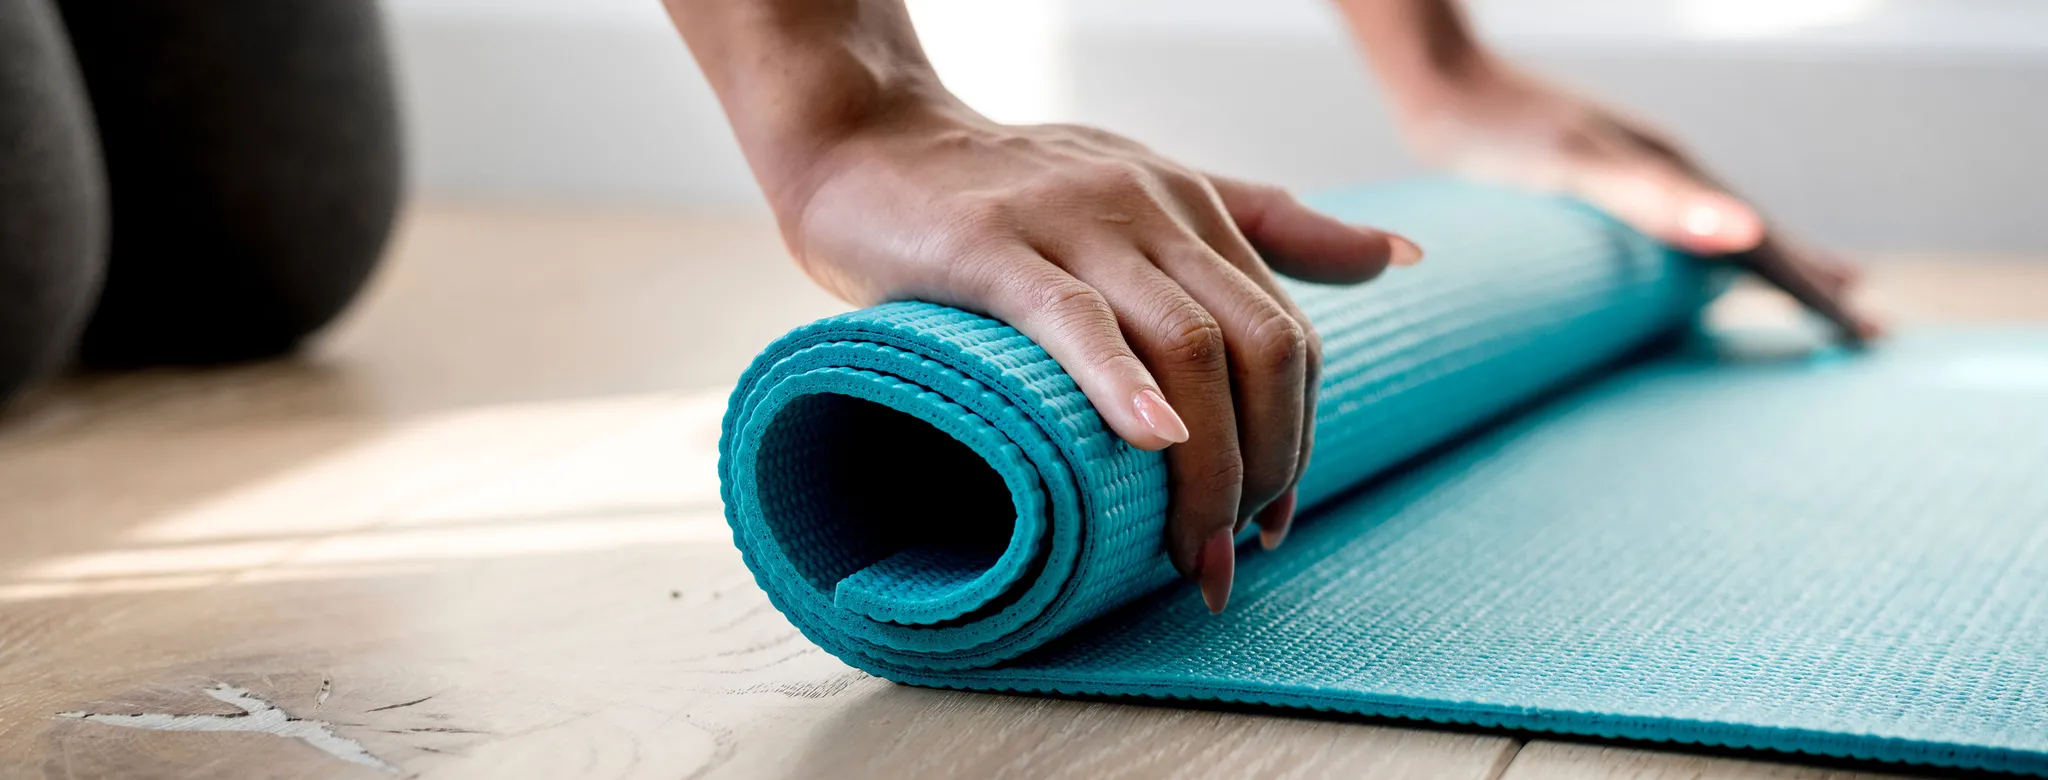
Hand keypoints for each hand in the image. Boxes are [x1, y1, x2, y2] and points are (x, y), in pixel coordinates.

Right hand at [778, 99, 1423, 611]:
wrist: (866, 138)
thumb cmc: (1005, 183)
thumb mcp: (1153, 188)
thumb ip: (1268, 224)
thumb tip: (1399, 256)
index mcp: (1193, 207)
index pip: (1286, 336)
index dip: (1295, 439)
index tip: (1270, 521)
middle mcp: (1152, 208)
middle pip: (1258, 348)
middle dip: (1264, 466)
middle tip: (1226, 554)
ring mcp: (1074, 223)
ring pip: (1188, 345)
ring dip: (1206, 466)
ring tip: (1186, 549)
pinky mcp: (992, 247)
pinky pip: (1074, 319)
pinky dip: (1121, 385)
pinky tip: (1149, 442)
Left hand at [1398, 63, 1882, 342]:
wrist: (1438, 79)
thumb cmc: (1495, 132)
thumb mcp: (1577, 169)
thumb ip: (1657, 201)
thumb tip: (1747, 234)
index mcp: (1677, 175)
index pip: (1766, 245)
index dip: (1813, 293)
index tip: (1864, 337)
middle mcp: (1668, 169)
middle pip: (1759, 235)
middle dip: (1812, 283)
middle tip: (1868, 331)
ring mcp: (1636, 171)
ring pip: (1725, 227)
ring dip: (1771, 264)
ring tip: (1818, 291)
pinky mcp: (1598, 178)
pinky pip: (1680, 225)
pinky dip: (1713, 250)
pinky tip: (1700, 262)